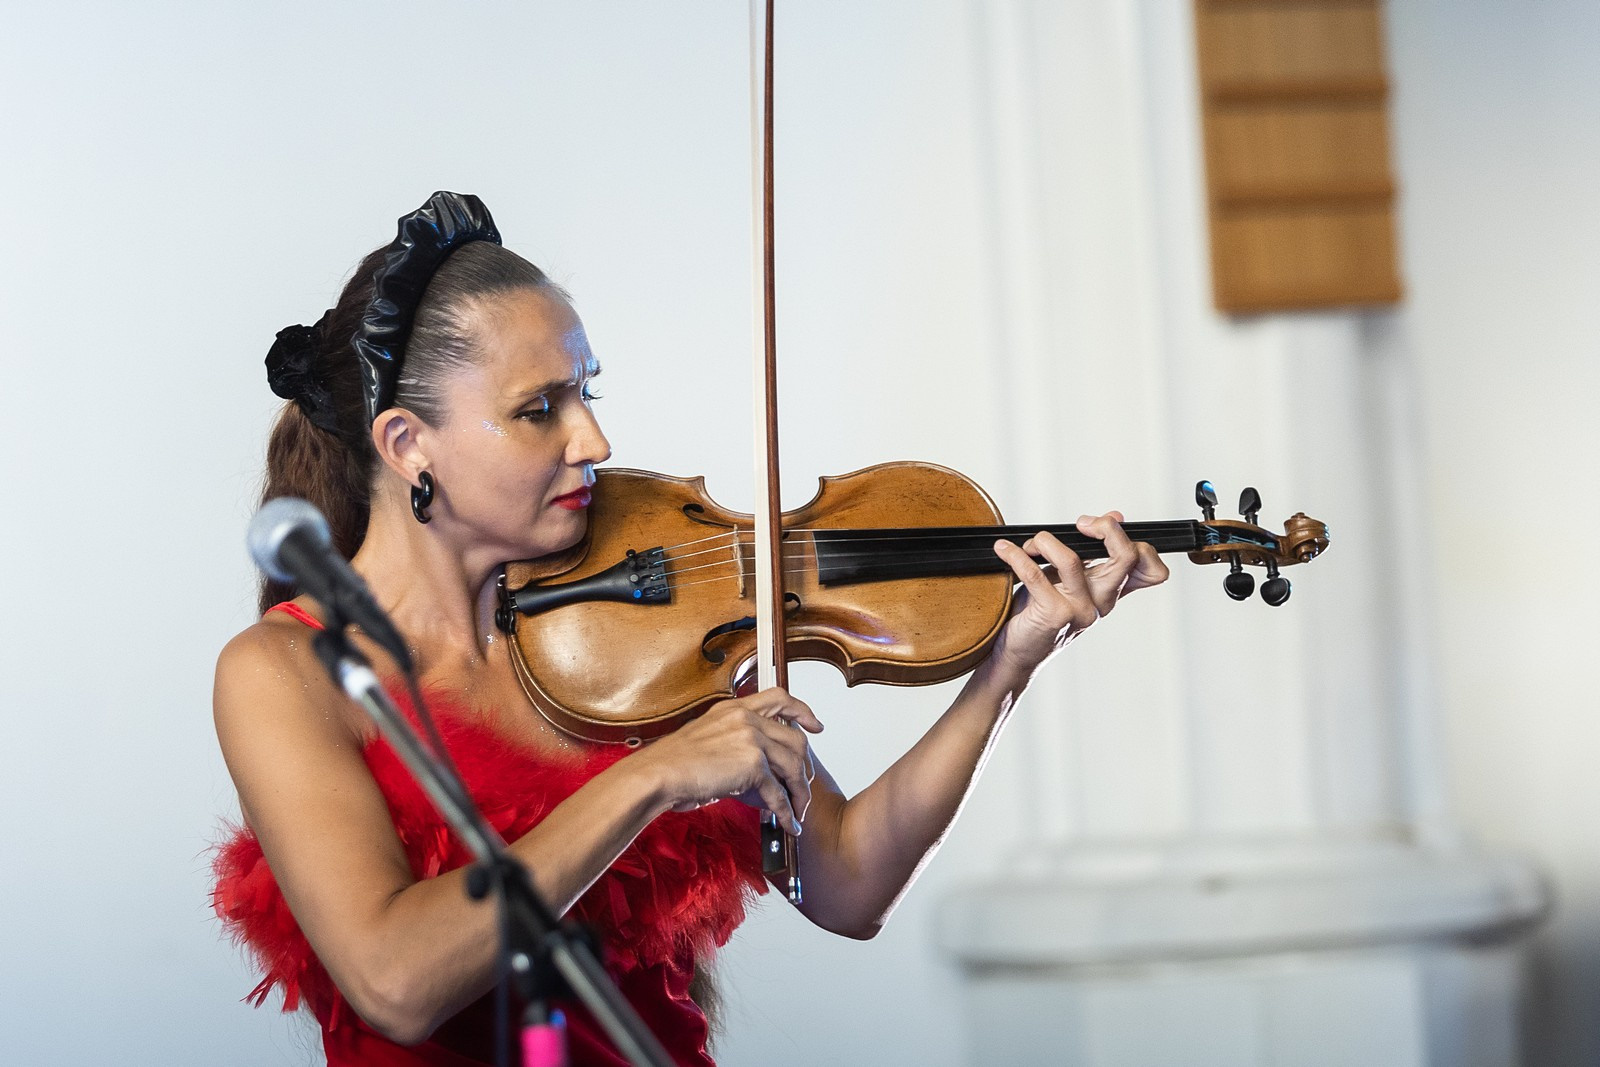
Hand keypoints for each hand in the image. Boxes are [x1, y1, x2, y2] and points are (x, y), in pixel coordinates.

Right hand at [636, 688, 821, 834]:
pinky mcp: (752, 764)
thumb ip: (736, 745)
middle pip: (795, 739)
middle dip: (805, 768)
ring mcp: (751, 739)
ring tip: (798, 811)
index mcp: (735, 709)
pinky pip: (778, 793)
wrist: (658, 775)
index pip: (779, 698)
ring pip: (793, 767)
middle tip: (804, 788)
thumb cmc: (674, 764)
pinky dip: (786, 812)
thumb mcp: (707, 738)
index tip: (815, 726)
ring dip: (799, 794)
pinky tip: (788, 824)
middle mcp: (746, 718)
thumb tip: (759, 774)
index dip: (803, 711)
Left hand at [988, 513, 1168, 674]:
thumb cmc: (1040, 613)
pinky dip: (1016, 556)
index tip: (1103, 527)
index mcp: (1110, 592)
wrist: (1017, 654)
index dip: (1138, 542)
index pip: (1152, 570)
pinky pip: (1034, 574)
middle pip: (1127, 557)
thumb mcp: (1069, 578)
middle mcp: (1102, 602)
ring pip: (1071, 559)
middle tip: (1080, 523)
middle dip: (1106, 528)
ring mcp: (1081, 610)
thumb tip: (1116, 516)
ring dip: (1043, 542)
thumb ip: (1091, 552)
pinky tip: (1004, 550)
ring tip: (1029, 545)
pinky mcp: (1054, 615)